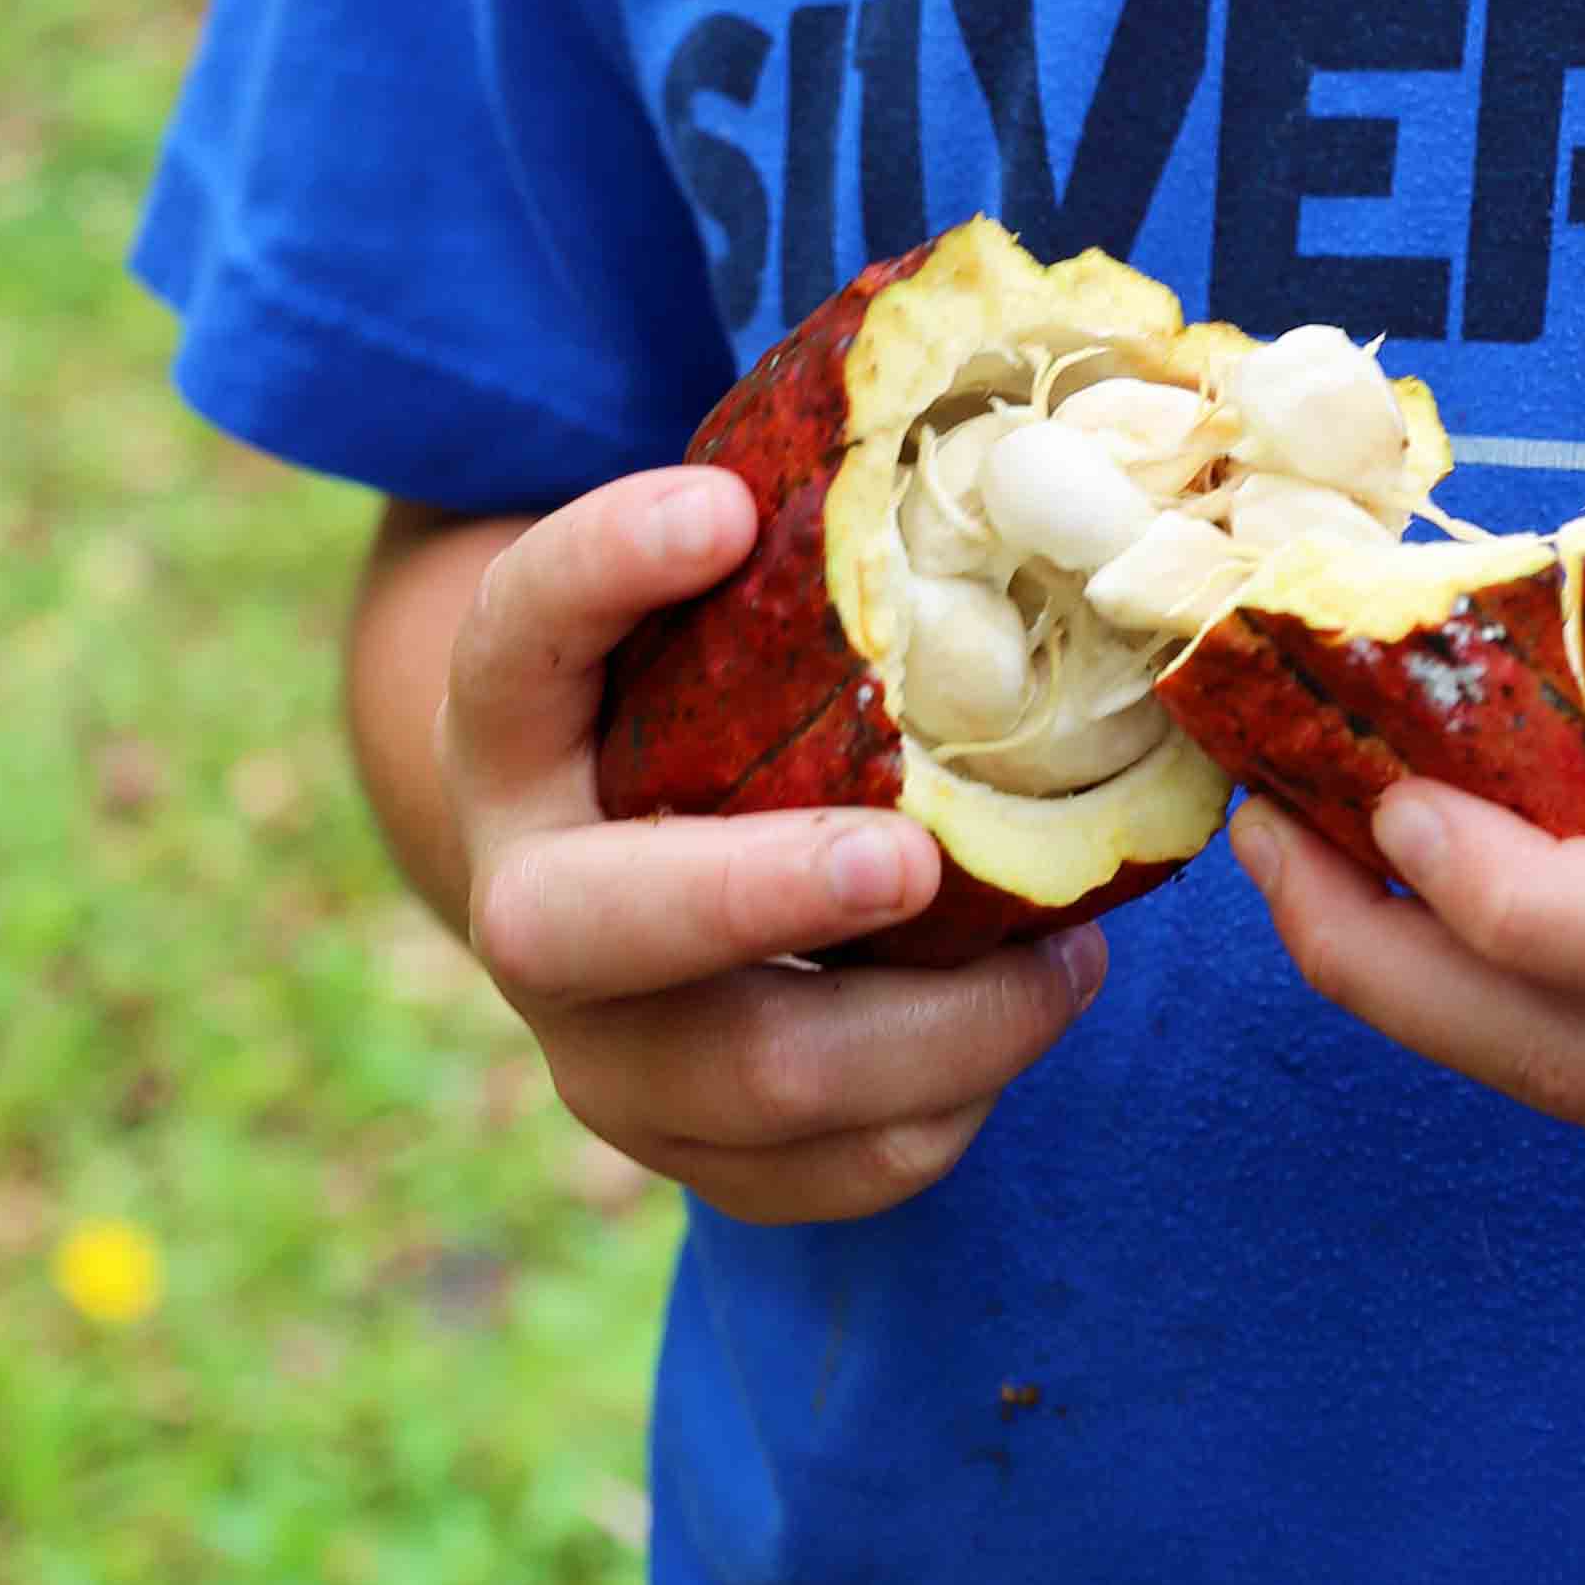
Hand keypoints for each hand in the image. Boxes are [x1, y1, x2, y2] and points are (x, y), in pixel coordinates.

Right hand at [446, 468, 1104, 1221]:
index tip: (721, 506)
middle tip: (910, 858)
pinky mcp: (693, 1152)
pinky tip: (1029, 1014)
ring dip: (928, 1031)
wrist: (635, 868)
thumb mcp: (716, 610)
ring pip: (745, 1083)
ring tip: (1069, 953)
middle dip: (755, 896)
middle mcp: (527, 902)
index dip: (599, 569)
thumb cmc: (715, 695)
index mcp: (516, 734)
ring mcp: (602, 1048)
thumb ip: (800, 534)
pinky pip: (824, 1175)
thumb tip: (1025, 410)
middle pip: (588, 927)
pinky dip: (944, 1112)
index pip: (515, 639)